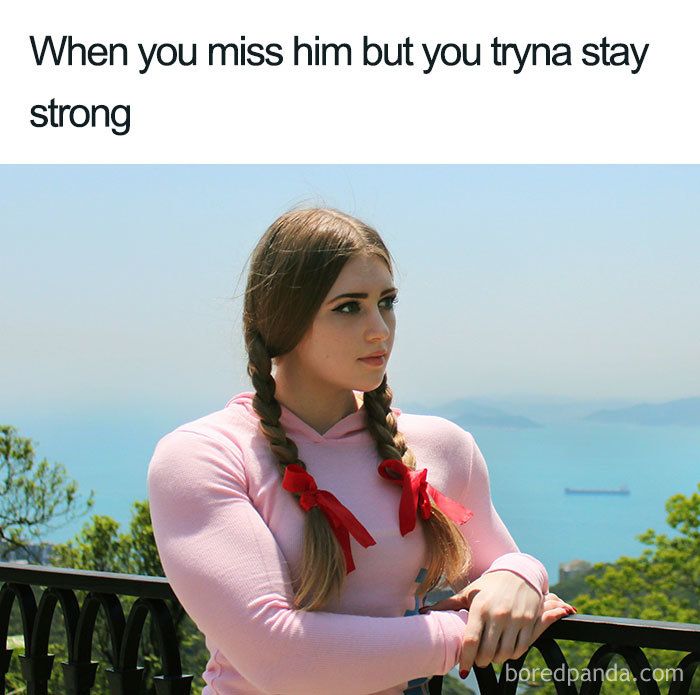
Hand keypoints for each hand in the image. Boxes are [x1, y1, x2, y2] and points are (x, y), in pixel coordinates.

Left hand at [419, 572, 576, 675]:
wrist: (518, 572)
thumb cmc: (488, 585)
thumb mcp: (468, 592)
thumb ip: (447, 605)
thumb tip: (422, 611)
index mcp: (480, 607)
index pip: (471, 641)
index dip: (466, 659)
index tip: (463, 670)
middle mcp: (498, 614)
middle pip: (488, 652)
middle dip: (481, 661)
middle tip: (478, 660)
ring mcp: (516, 618)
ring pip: (505, 654)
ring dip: (496, 660)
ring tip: (490, 655)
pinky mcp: (530, 621)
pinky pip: (521, 648)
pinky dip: (512, 655)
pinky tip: (505, 650)